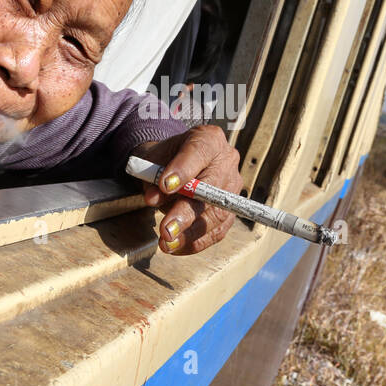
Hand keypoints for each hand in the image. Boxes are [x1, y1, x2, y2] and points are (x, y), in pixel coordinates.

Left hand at [130, 125, 242, 255]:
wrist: (173, 166)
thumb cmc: (164, 160)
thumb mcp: (153, 161)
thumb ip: (153, 176)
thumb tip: (153, 198)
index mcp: (209, 139)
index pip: (199, 152)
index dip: (183, 170)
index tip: (164, 186)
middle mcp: (227, 161)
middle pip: (211, 189)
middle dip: (187, 212)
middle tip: (166, 229)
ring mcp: (232, 187)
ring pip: (216, 214)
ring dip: (190, 233)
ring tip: (167, 243)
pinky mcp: (230, 210)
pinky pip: (218, 230)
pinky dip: (196, 242)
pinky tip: (176, 247)